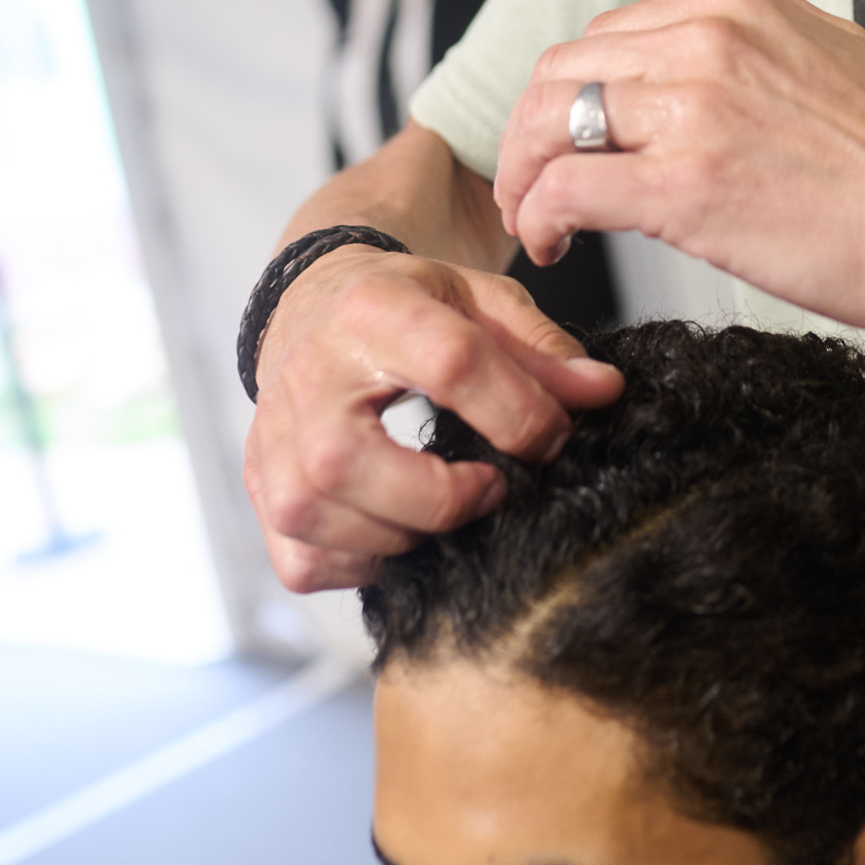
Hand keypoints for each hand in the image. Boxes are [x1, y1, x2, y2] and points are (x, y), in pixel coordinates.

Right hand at [243, 246, 623, 591]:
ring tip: (444, 507)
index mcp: (373, 311)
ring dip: (402, 534)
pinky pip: (302, 560)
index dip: (518, 413)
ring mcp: (273, 438)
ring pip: (318, 517)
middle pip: (349, 462)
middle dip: (441, 498)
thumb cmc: (405, 308)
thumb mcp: (478, 300)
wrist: (317, 306)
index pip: (451, 365)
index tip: (550, 437)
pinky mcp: (261, 487)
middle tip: (490, 489)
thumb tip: (603, 393)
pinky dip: (358, 564)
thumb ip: (542, 347)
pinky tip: (395, 528)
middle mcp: (307, 376)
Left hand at [496, 0, 864, 335]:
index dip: (573, 93)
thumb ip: (738, 15)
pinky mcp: (680, 187)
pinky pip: (566, 186)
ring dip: (524, 174)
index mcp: (732, 1)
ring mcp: (690, 111)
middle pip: (560, 71)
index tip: (572, 141)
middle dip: (530, 133)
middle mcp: (703, 40)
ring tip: (535, 219)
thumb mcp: (826, 42)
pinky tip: (553, 243)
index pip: (605, 32)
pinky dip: (540, 214)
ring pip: (549, 123)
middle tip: (532, 183)